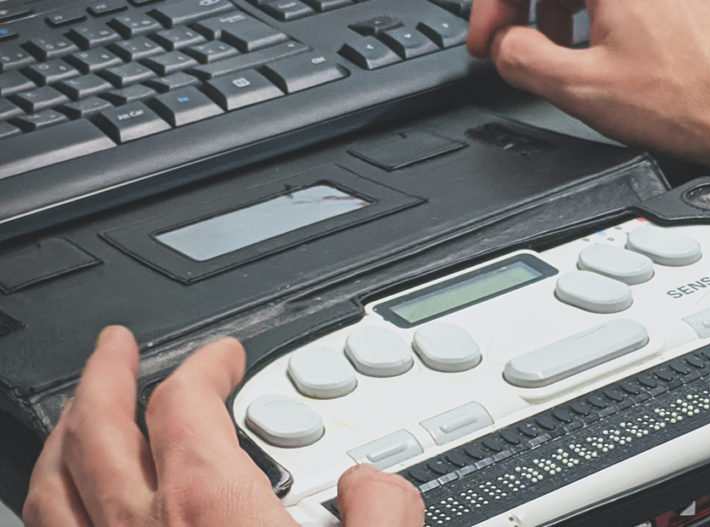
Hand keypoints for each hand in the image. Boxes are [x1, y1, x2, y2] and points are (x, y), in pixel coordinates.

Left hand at [22, 326, 424, 526]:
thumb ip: (385, 512)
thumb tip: (370, 480)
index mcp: (210, 512)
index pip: (188, 405)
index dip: (206, 366)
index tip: (225, 358)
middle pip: (98, 430)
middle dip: (107, 376)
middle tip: (117, 347)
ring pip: (52, 486)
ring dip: (64, 434)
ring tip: (79, 412)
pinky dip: (48, 507)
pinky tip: (64, 507)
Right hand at [467, 0, 709, 166]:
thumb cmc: (692, 101)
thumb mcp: (581, 88)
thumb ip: (522, 57)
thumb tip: (504, 44)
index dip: (492, 7)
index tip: (487, 40)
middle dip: (522, 8)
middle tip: (507, 44)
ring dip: (556, 12)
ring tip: (554, 53)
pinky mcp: (681, 0)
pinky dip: (594, 17)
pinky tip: (597, 55)